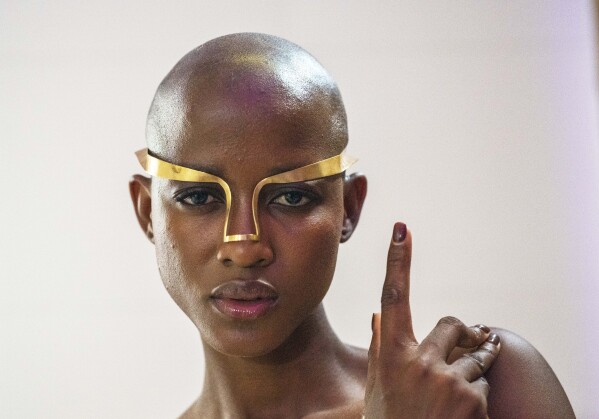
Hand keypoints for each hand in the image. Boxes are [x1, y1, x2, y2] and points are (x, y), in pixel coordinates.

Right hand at [364, 223, 500, 418]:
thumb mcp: (377, 389)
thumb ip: (379, 348)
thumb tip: (377, 315)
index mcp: (392, 356)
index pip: (394, 297)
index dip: (398, 261)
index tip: (402, 230)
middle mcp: (420, 363)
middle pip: (451, 323)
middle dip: (457, 335)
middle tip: (452, 357)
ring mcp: (448, 380)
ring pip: (474, 353)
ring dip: (469, 369)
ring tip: (452, 396)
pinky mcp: (474, 399)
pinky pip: (484, 382)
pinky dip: (477, 394)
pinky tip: (459, 414)